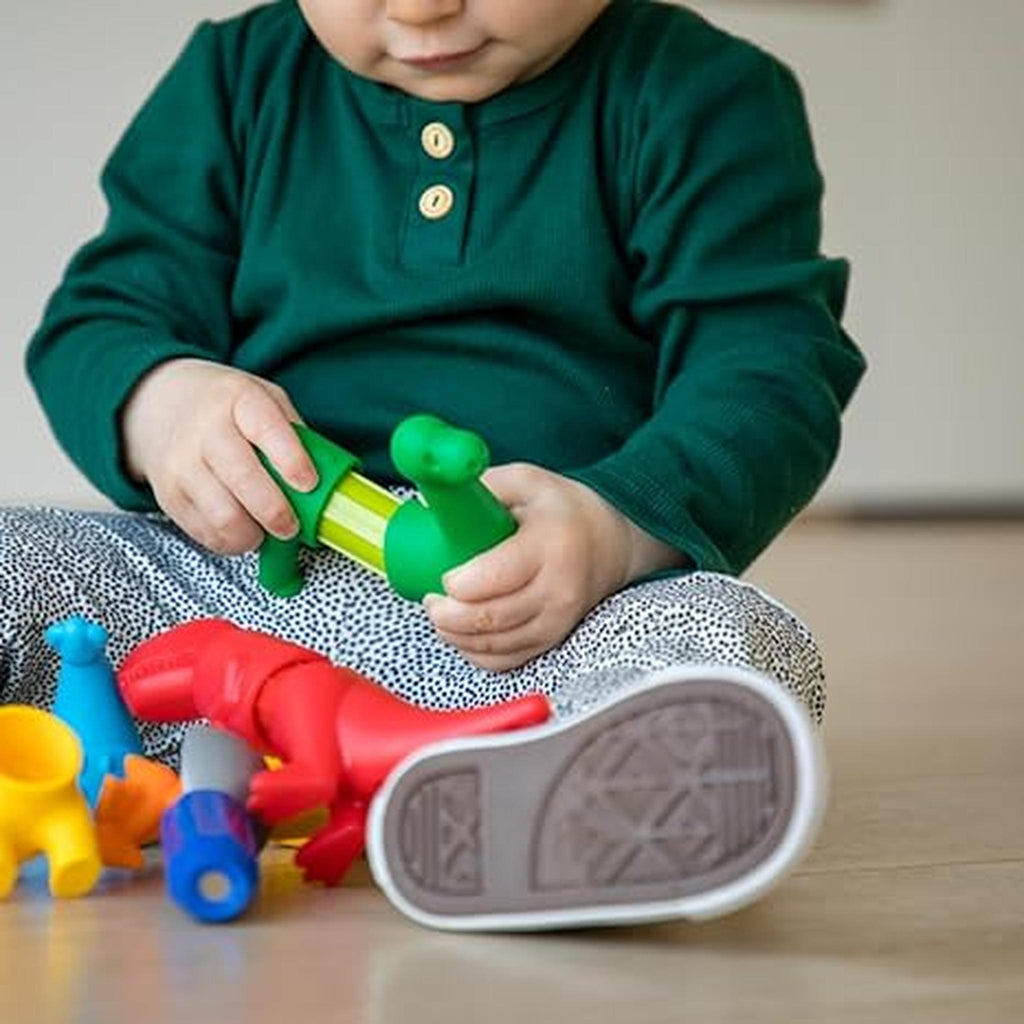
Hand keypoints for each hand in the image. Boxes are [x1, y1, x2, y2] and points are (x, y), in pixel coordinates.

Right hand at [120, 358, 317, 553]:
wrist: (159, 402)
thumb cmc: (225, 407)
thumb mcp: (264, 398)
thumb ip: (294, 433)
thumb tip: (326, 479)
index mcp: (239, 399)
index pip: (267, 429)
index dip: (291, 461)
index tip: (309, 484)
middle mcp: (206, 429)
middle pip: (244, 479)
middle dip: (276, 512)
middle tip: (291, 526)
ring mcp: (182, 462)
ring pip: (222, 515)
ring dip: (252, 535)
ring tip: (264, 531)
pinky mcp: (168, 493)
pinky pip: (204, 531)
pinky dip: (229, 541)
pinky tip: (241, 531)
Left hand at [422, 463, 684, 671]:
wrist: (612, 542)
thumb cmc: (562, 510)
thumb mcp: (527, 480)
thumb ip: (483, 486)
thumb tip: (433, 499)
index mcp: (550, 545)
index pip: (497, 577)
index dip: (460, 584)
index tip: (443, 575)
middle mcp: (558, 589)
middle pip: (490, 618)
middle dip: (447, 616)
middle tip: (431, 600)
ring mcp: (557, 621)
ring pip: (495, 646)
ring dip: (456, 636)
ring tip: (440, 615)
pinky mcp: (552, 640)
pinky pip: (506, 661)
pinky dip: (476, 653)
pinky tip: (462, 635)